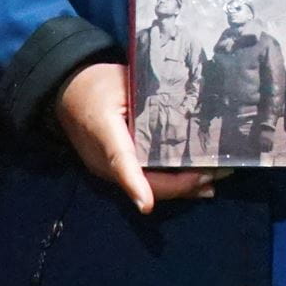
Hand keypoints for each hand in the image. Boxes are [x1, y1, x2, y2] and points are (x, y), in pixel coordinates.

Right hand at [54, 61, 215, 213]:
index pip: (120, 160)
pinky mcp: (114, 173)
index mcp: (103, 132)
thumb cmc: (97, 85)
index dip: (135, 182)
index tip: (146, 203)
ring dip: (181, 188)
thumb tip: (186, 109)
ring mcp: (108, 171)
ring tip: (214, 182)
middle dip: (183, 184)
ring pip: (147, 188)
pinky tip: (195, 186)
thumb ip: (150, 99)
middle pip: (144, 182)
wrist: (66, 94)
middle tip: (219, 173)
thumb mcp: (123, 82)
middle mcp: (103, 161)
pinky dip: (170, 185)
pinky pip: (144, 183)